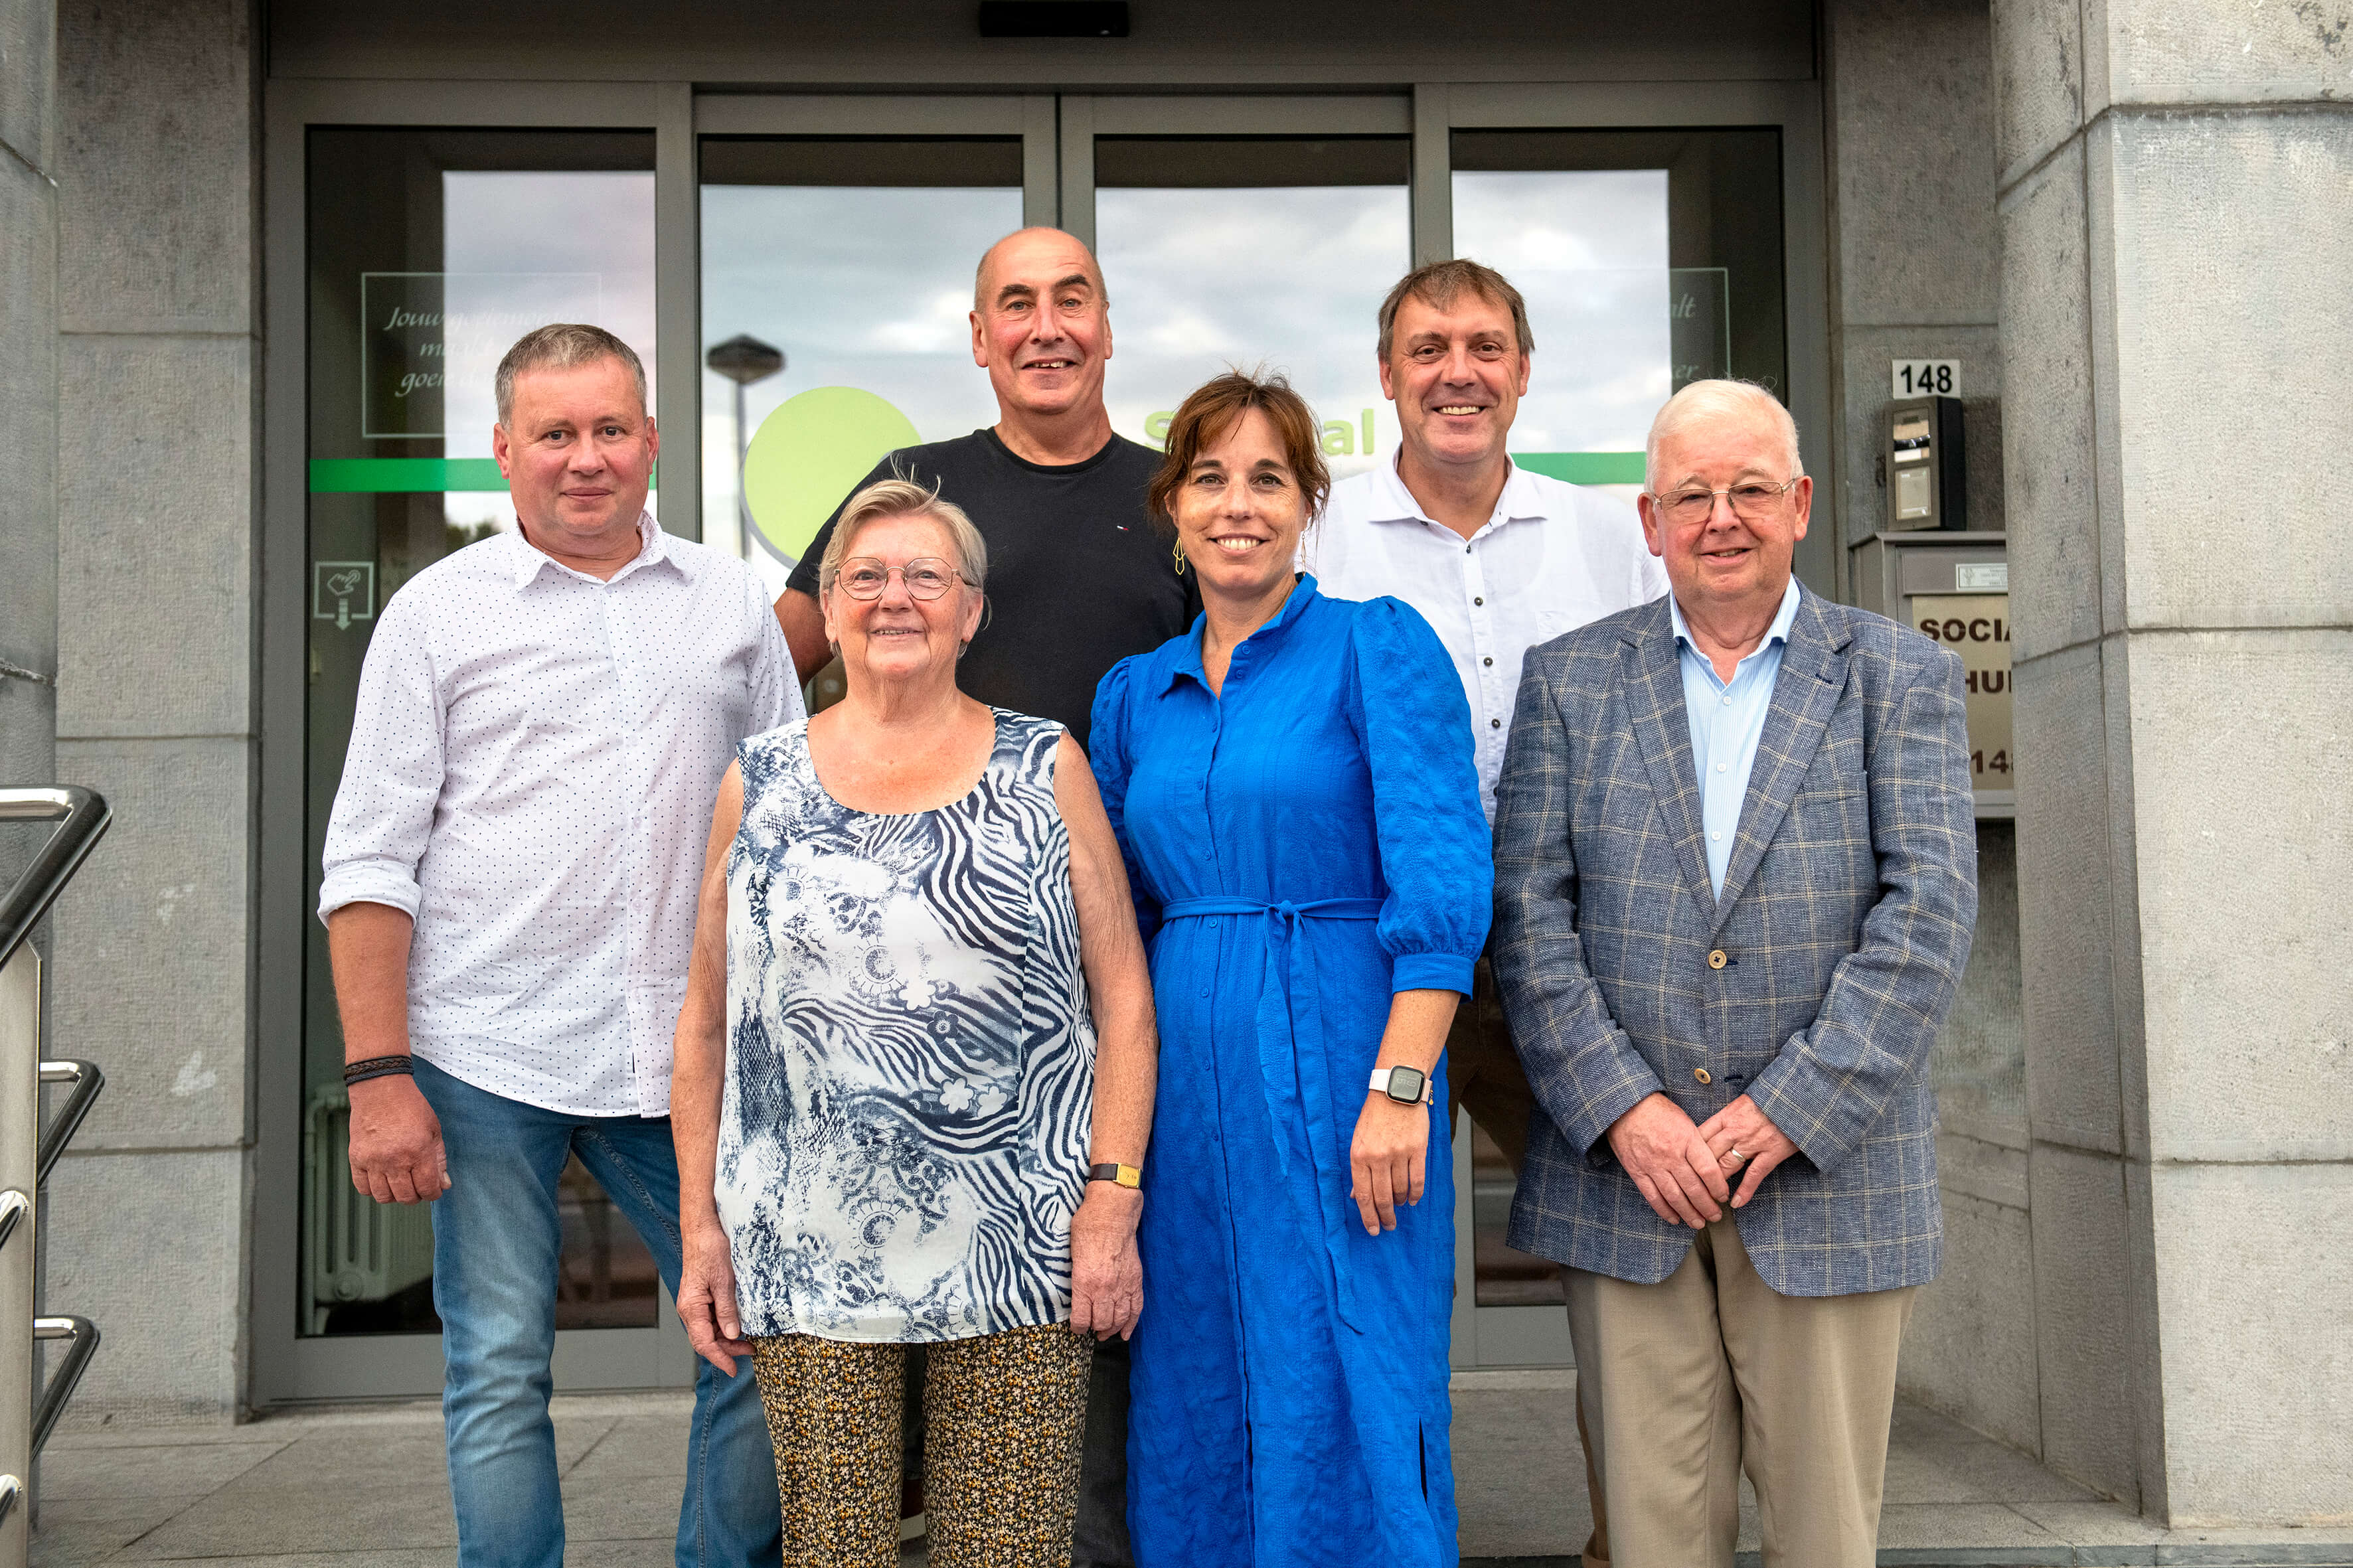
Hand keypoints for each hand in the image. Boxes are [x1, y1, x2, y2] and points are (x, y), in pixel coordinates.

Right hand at [346, 1072, 447, 1203]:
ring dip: (395, 1195)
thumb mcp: (434, 1129)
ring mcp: (373, 1161)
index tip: (433, 1189)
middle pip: (406, 1197)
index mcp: (418, 1151)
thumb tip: (444, 1184)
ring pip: (383, 1197)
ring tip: (399, 1182)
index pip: (428, 1189)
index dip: (433, 1193)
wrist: (381, 1090)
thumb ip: (439, 1159)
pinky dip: (373, 1189)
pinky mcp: (356, 1159)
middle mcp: (394, 1160)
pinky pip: (363, 1188)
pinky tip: (381, 1178)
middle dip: (416, 1196)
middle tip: (417, 1186)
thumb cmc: (410, 1107)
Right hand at [677, 1220, 751, 1373]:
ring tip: (749, 1342)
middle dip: (727, 1350)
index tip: (734, 1369)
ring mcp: (696, 1304)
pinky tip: (740, 1326)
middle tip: (751, 1351)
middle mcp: (691, 1309)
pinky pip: (713, 1319)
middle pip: (707, 1340)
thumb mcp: (723, 1280)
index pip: (703, 1342)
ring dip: (728, 1339)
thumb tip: (731, 1335)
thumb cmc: (710, 1249)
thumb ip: (726, 1309)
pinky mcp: (703, 1298)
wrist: (703, 1229)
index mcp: (691, 1307)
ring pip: (710, 1331)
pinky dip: (726, 1326)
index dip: (719, 1358)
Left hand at [1069, 1185, 1143, 1339]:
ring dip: (1112, 1329)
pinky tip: (1126, 1332)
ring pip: (1119, 1319)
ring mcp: (1123, 1286)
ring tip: (1106, 1333)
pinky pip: (1136, 1308)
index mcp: (1084, 1283)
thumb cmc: (1088, 1227)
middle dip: (1095, 1329)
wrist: (1113, 1213)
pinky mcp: (1136, 1280)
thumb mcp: (1071, 1253)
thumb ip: (1075, 1276)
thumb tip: (1075, 1291)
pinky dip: (1132, 1323)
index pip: (1081, 1319)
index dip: (1078, 1328)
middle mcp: (1104, 1289)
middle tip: (1091, 1329)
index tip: (1077, 1328)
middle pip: (1101, 1323)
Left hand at [1349, 1091, 1430, 1235]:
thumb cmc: (1374, 1117)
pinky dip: (1416, 1193)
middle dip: (1385, 1216)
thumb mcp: (1358, 1141)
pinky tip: (1413, 1200)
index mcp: (1359, 1156)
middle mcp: (1378, 1157)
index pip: (1363, 1195)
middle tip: (1388, 1226)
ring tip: (1399, 1207)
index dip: (1368, 1216)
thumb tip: (1356, 1195)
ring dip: (1400, 1203)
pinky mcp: (1417, 1149)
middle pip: (1382, 1197)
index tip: (1373, 1229)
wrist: (1395, 1092)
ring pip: (1400, 1190)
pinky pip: (1417, 1179)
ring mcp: (1399, 1154)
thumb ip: (1358, 1169)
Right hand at [1603, 1093, 1730, 1227]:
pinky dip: (1664, 1210)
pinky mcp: (1637, 1171)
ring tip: (1698, 1222)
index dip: (1718, 1188)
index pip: (1708, 1171)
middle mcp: (1671, 1155)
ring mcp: (1653, 1165)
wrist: (1626, 1106)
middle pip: (1694, 1188)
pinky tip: (1674, 1218)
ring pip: (1674, 1197)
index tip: (1723, 1196)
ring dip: (1689, 1213)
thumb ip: (1698, 1145)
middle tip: (1715, 1216)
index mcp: (1687, 1140)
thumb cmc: (1659, 1112)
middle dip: (1707, 1206)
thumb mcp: (1686, 1122)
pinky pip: (1653, 1196)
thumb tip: (1712, 1170)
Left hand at [1697, 1094, 1800, 1207]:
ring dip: (1716, 1183)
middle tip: (1690, 1187)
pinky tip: (1735, 1203)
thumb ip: (1728, 1117)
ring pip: (1726, 1165)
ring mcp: (1754, 1142)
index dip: (1688, 1152)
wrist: (1798, 1097)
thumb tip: (1711, 1131)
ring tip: (1708, 1198)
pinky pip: (1754, 1175)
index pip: (1700, 1135)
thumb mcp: (1743, 1102)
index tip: (1681, 1164)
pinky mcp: (1772, 1152)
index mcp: (1727, 1115)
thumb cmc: (1770, 1099)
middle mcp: (1736, 1129)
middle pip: (1709, 1153)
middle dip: (1697, 1172)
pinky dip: (1744, 1191)